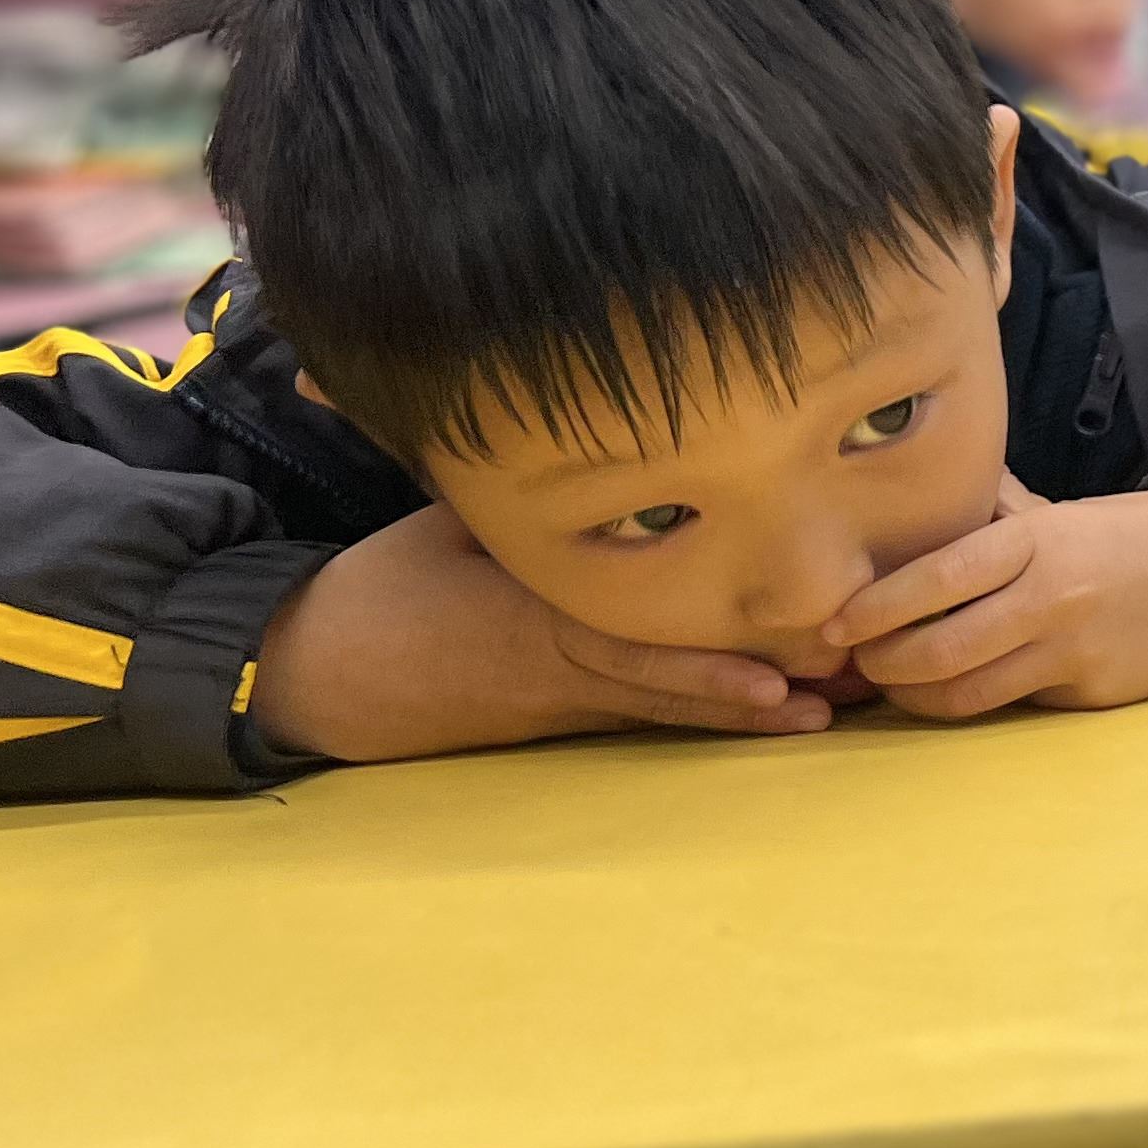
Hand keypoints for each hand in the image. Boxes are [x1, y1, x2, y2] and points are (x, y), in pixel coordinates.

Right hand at [252, 503, 831, 762]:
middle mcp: (553, 668)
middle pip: (658, 686)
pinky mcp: (555, 714)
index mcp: (526, 618)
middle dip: (744, 693)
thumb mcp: (445, 527)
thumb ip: (516, 499)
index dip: (697, 662)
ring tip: (824, 716)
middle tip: (829, 701)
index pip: (623, 641)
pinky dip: (697, 710)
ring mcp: (556, 700)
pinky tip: (769, 713)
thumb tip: (573, 431)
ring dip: (739, 712)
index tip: (770, 674)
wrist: (319, 676)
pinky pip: (634, 712)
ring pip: (657, 708)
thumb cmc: (384, 586)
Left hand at [822, 475, 1147, 721]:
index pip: (938, 577)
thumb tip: (918, 491)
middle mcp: (1049, 598)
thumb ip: (992, 511)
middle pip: (940, 649)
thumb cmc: (1123, 537)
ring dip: (916, 697)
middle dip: (883, 665)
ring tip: (894, 685)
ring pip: (968, 694)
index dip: (876, 607)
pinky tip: (951, 694)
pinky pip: (1011, 706)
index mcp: (1035, 543)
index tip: (833, 624)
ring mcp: (1070, 652)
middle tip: (856, 663)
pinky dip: (971, 705)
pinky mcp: (1089, 694)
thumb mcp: (1058, 511)